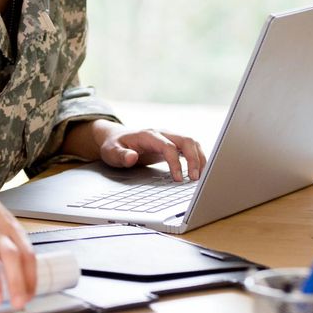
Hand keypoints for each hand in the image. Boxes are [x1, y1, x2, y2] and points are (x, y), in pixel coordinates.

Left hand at [68, 120, 206, 181]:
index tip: (178, 179)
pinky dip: (198, 158)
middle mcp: (162, 133)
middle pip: (186, 140)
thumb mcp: (111, 152)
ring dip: (199, 158)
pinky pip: (190, 147)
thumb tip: (132, 157)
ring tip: (201, 177)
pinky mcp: (173, 143)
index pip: (168, 146)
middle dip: (194, 159)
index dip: (175, 162)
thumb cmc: (115, 146)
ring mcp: (169, 137)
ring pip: (191, 142)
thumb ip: (121, 155)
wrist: (117, 138)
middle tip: (196, 179)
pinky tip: (199, 171)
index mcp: (149, 135)